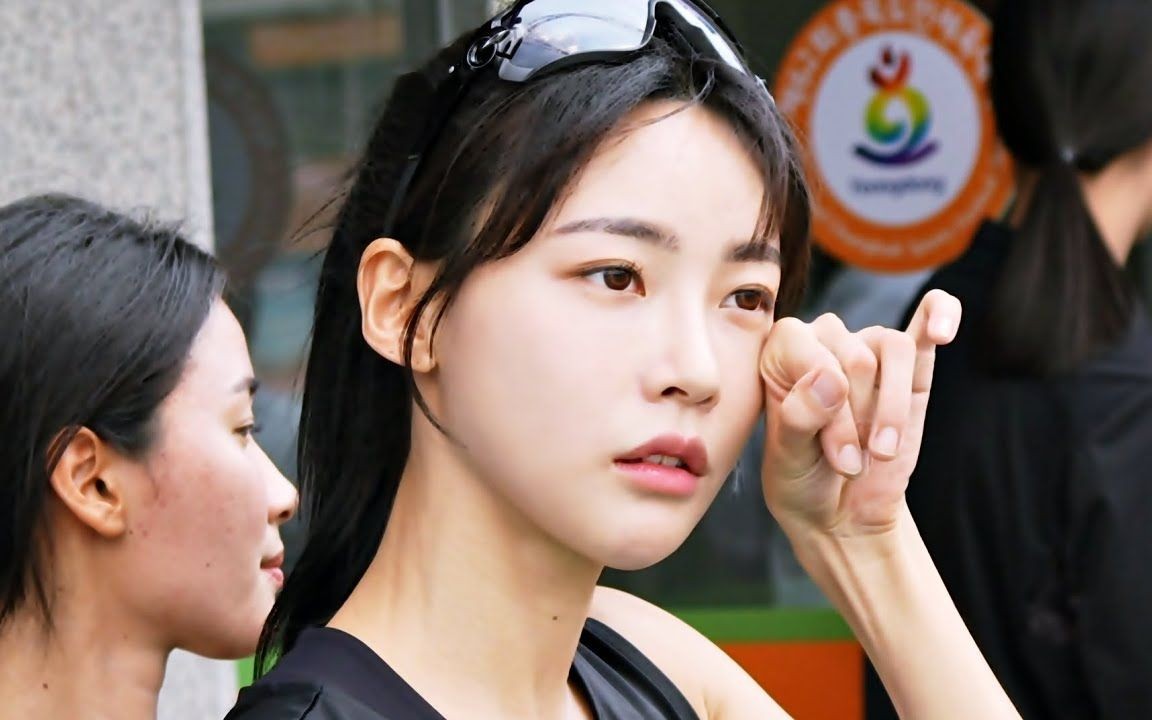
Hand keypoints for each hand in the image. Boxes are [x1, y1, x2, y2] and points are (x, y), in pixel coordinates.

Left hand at [759, 290, 960, 537]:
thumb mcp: (787, 458)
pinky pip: (930, 315)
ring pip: (893, 348)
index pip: (808, 348)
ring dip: (893, 408)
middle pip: (854, 357)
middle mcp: (824, 339)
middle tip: (849, 464)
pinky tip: (941, 332)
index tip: (833, 454)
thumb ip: (799, 416)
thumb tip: (831, 377)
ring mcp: (869, 349)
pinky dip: (940, 313)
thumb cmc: (801, 478)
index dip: (826, 404)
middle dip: (855, 420)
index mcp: (781, 351)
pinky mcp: (912, 366)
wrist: (839, 511)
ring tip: (883, 451)